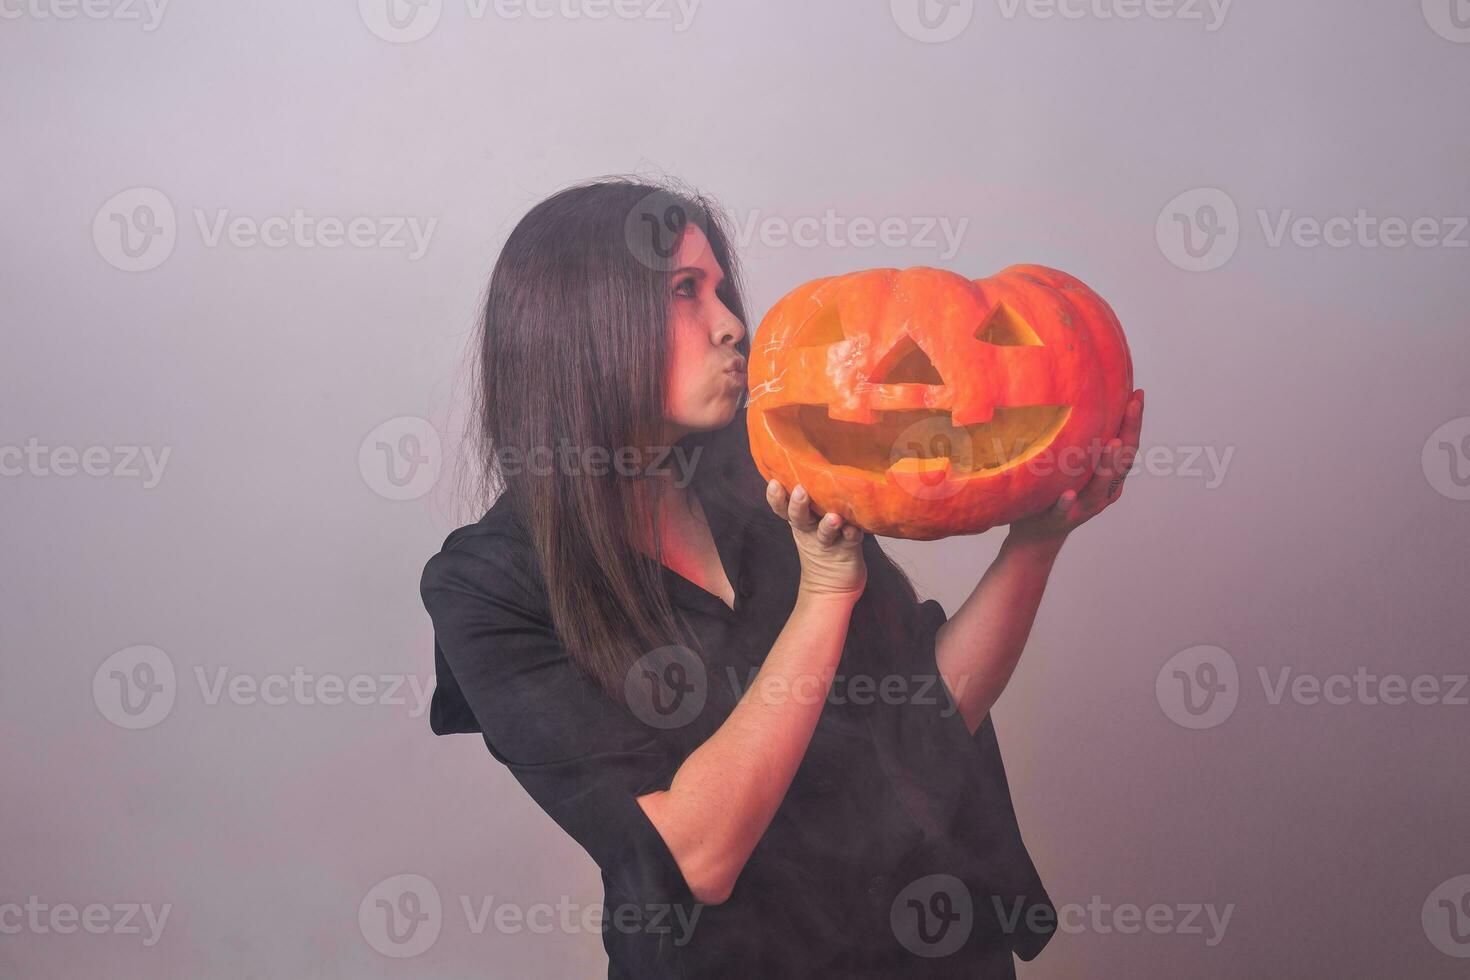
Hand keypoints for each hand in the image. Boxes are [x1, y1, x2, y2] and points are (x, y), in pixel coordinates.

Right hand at [765, 479, 866, 599]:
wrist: (831, 587)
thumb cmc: (823, 545)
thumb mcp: (811, 525)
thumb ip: (811, 503)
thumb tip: (811, 467)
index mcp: (801, 523)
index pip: (783, 509)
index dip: (776, 498)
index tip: (774, 483)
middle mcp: (811, 531)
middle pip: (799, 517)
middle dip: (798, 505)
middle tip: (800, 491)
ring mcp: (828, 542)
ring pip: (825, 531)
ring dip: (828, 524)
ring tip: (832, 517)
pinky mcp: (847, 550)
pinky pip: (849, 541)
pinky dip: (852, 534)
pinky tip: (854, 529)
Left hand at [1009, 388, 1144, 544]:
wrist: (1035, 536)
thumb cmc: (1053, 492)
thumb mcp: (1068, 464)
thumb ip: (1077, 441)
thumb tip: (1076, 399)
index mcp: (1107, 477)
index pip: (1126, 445)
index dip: (1134, 421)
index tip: (1138, 393)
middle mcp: (1101, 491)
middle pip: (1122, 462)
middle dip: (1129, 432)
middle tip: (1133, 405)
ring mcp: (1082, 507)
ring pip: (1100, 487)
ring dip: (1107, 464)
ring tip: (1112, 442)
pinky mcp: (1060, 520)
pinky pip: (1064, 511)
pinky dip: (1067, 503)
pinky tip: (1068, 493)